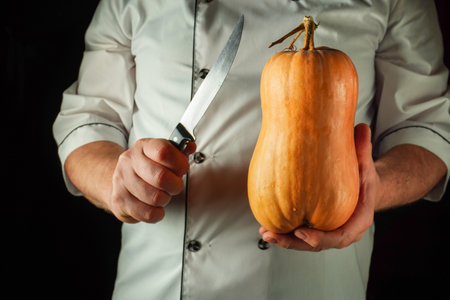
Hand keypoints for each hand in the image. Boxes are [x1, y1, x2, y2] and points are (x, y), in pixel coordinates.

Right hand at [109, 138, 195, 222]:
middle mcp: (130, 161)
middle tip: (174, 185)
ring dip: (165, 199)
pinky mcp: (120, 200)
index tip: (182, 169)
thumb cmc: (146, 168)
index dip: (179, 163)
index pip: (164, 152)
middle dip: (175, 185)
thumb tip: (190, 147)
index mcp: (143, 146)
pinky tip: (156, 207)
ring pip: (155, 197)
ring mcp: (122, 181)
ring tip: (163, 195)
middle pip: (161, 177)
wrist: (119, 179)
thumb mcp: (161, 154)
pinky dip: (157, 213)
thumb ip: (178, 150)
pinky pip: (148, 213)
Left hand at [260, 123, 379, 250]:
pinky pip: (299, 234)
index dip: (320, 238)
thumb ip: (362, 148)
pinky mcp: (316, 228)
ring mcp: (327, 232)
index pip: (340, 237)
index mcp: (357, 221)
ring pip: (304, 242)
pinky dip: (283, 231)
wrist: (364, 189)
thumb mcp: (365, 163)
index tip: (302, 232)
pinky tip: (265, 226)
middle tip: (273, 235)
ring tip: (264, 232)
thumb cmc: (364, 177)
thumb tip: (361, 127)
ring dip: (283, 239)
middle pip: (316, 244)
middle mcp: (341, 231)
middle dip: (293, 242)